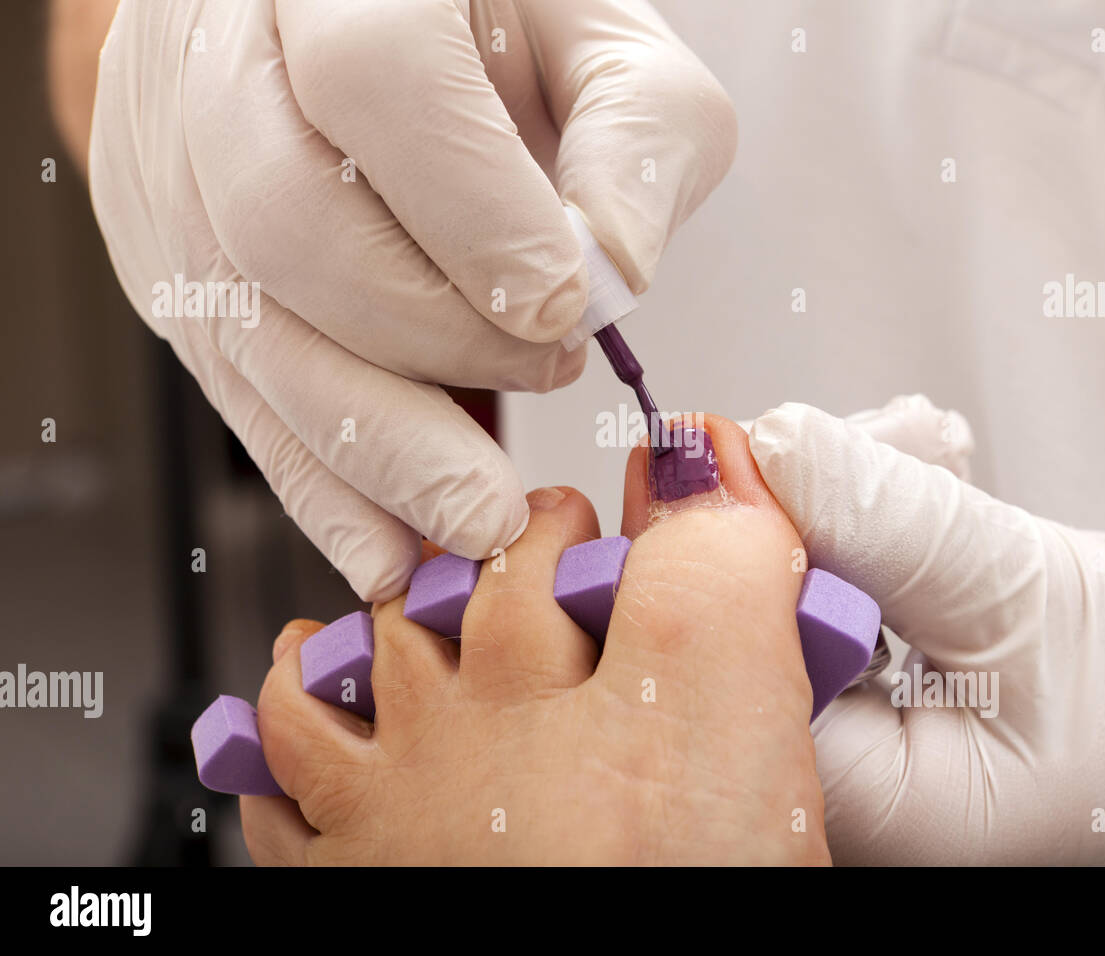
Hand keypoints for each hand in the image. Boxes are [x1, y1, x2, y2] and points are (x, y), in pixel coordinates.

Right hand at [88, 0, 735, 599]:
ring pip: (247, 329)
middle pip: (283, 219)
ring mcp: (173, 171)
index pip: (376, 82)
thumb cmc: (488, 27)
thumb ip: (633, 138)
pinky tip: (390, 545)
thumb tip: (614, 271)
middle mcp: (220, 62)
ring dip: (376, 445)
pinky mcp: (171, 268)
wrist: (343, 24)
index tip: (565, 306)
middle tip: (547, 371)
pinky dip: (319, 485)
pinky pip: (235, 396)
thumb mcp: (601, 42)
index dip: (474, 212)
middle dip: (431, 334)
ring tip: (481, 517)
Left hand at [749, 400, 1104, 863]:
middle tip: (868, 440)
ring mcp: (862, 751)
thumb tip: (777, 449)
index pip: (736, 670)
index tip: (765, 453)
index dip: (739, 548)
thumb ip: (897, 528)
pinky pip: (840, 605)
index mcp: (873, 814)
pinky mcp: (882, 706)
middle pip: (754, 627)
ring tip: (914, 449)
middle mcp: (847, 794)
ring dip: (847, 509)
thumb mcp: (1039, 604)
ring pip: (798, 600)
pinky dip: (873, 537)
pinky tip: (911, 483)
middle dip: (804, 510)